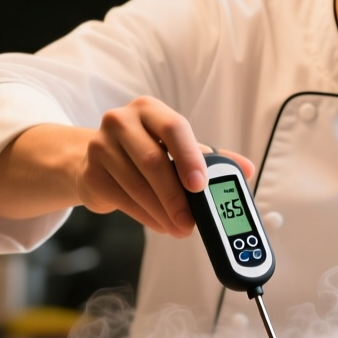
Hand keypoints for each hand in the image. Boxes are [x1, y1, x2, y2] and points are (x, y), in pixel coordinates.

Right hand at [74, 97, 255, 236]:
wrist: (92, 161)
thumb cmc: (144, 152)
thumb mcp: (177, 148)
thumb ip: (211, 158)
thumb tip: (247, 169)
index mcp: (149, 109)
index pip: (173, 127)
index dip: (189, 157)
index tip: (200, 185)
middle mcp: (121, 121)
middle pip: (153, 161)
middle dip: (176, 197)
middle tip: (191, 222)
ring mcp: (101, 146)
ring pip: (138, 185)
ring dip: (163, 212)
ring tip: (179, 228)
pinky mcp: (91, 173)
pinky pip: (123, 200)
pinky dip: (146, 217)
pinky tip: (160, 224)